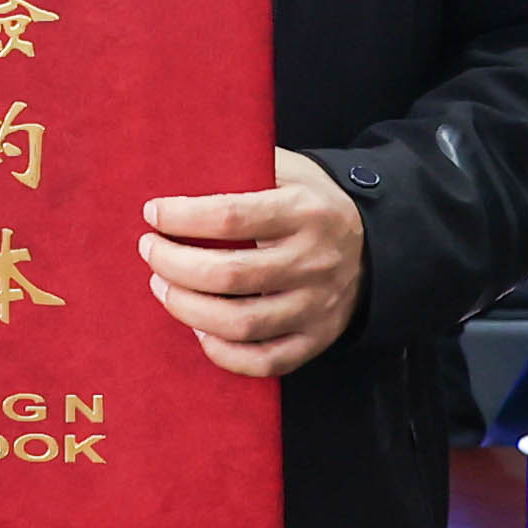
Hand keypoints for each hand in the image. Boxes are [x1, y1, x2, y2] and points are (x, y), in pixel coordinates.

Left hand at [137, 154, 366, 378]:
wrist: (377, 246)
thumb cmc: (314, 204)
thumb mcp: (291, 170)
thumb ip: (244, 166)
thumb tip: (180, 168)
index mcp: (304, 212)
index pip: (230, 217)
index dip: (182, 217)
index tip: (153, 213)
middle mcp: (312, 261)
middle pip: (228, 275)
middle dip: (173, 264)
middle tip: (149, 251)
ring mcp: (316, 306)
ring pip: (241, 324)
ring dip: (187, 309)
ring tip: (163, 287)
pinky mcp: (317, 339)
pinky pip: (265, 361)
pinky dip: (224, 354)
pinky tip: (199, 331)